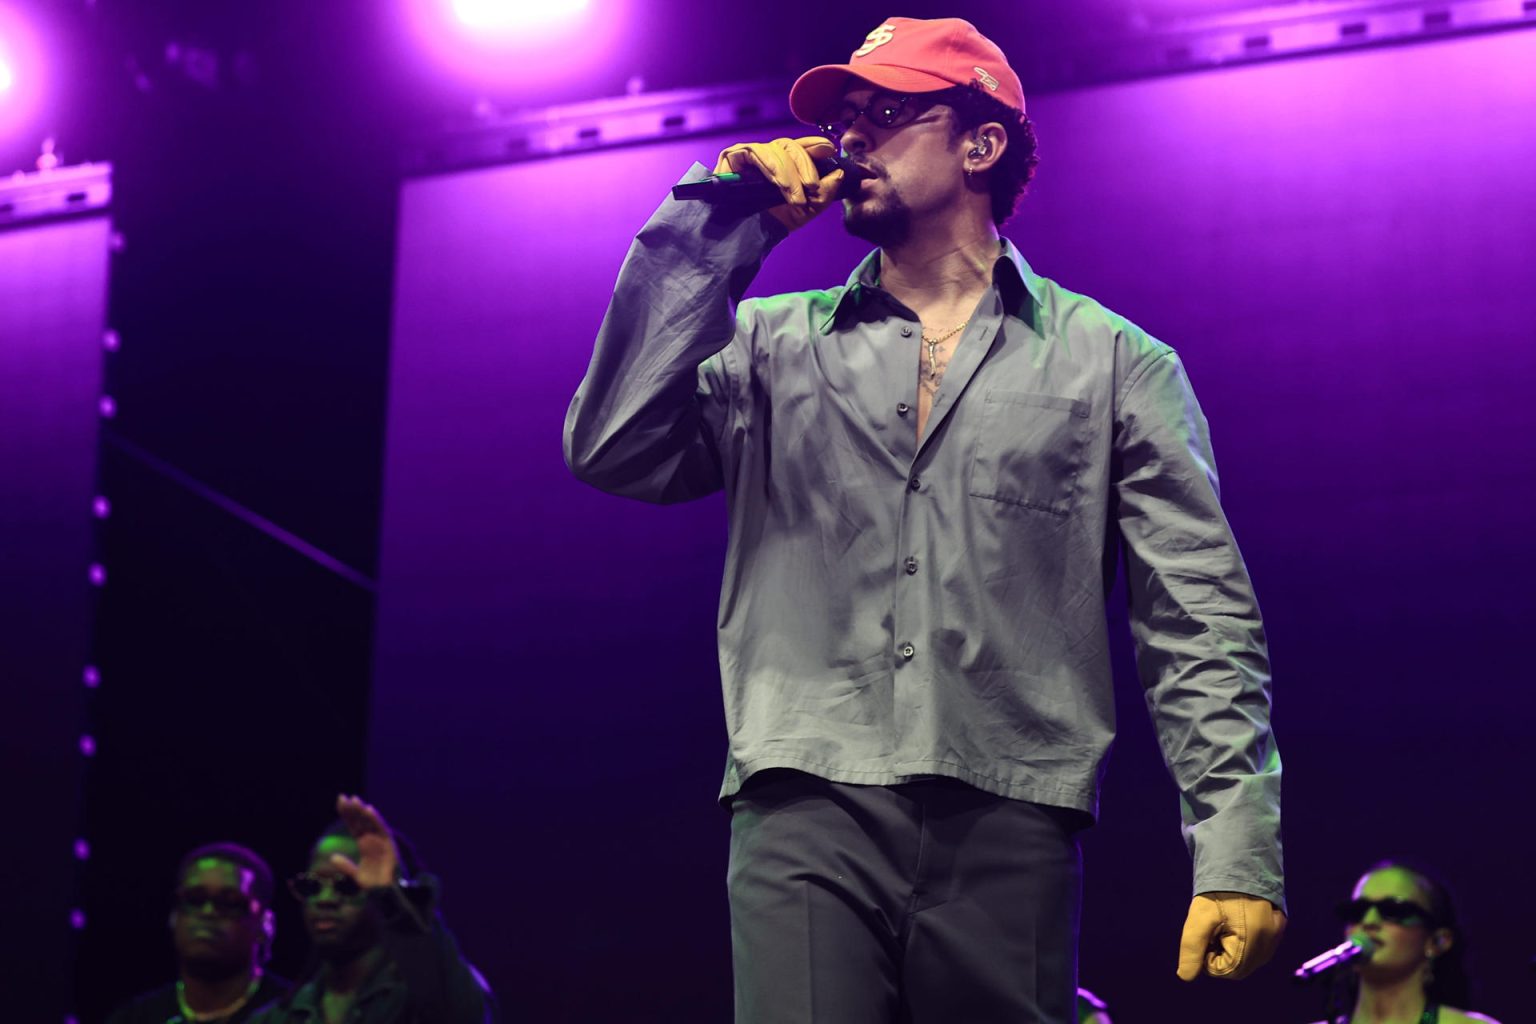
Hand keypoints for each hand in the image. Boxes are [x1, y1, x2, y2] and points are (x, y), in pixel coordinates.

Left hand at [328, 793, 401, 889]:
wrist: (386, 893)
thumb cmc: (373, 884)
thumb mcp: (355, 875)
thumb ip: (346, 866)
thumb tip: (333, 857)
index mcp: (364, 844)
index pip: (354, 826)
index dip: (347, 814)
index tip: (339, 802)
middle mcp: (372, 840)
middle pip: (361, 821)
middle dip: (352, 810)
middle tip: (343, 797)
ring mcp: (380, 841)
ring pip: (370, 823)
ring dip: (363, 811)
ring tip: (355, 800)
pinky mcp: (389, 844)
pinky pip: (382, 829)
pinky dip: (376, 819)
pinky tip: (369, 810)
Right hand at [714, 136, 844, 230]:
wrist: (751, 236)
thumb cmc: (778, 220)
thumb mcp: (810, 207)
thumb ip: (826, 190)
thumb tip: (840, 173)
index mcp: (784, 162)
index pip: (800, 145)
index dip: (814, 143)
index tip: (829, 149)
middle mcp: (767, 155)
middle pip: (789, 146)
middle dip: (804, 166)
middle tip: (812, 187)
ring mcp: (750, 154)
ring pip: (774, 150)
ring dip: (788, 173)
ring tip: (795, 196)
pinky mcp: (733, 156)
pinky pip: (754, 152)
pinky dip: (770, 167)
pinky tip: (778, 184)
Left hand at [1176, 891, 1286, 980]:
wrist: (1239, 858)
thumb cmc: (1218, 890)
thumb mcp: (1199, 917)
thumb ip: (1191, 948)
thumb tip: (1185, 977)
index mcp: (1254, 940)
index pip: (1226, 970)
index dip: (1208, 955)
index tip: (1206, 934)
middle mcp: (1271, 941)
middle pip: (1240, 967)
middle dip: (1222, 953)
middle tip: (1214, 928)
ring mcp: (1278, 933)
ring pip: (1250, 958)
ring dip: (1234, 948)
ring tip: (1225, 923)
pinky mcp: (1280, 925)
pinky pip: (1261, 946)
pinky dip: (1246, 941)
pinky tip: (1237, 922)